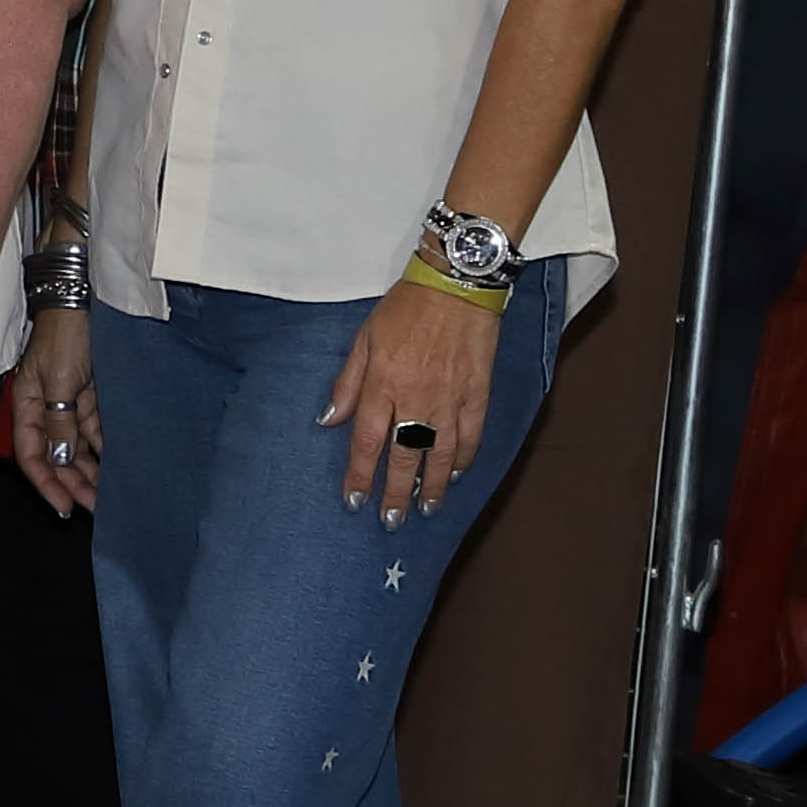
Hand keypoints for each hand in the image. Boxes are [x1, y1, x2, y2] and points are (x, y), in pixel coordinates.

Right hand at [13, 302, 102, 519]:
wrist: (83, 301)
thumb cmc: (64, 335)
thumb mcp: (59, 380)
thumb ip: (60, 422)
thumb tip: (60, 459)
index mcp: (27, 405)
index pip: (31, 455)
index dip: (46, 483)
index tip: (64, 507)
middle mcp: (45, 409)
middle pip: (55, 456)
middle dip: (72, 483)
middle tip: (95, 507)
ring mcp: (68, 403)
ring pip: (77, 447)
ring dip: (90, 471)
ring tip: (109, 494)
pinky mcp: (89, 396)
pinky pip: (95, 431)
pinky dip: (103, 449)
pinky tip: (118, 466)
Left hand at [325, 282, 501, 522]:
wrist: (456, 286)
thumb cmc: (404, 309)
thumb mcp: (363, 340)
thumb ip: (347, 383)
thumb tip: (329, 421)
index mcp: (383, 385)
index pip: (367, 442)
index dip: (361, 475)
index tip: (355, 500)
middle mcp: (416, 398)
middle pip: (404, 456)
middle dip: (395, 492)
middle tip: (391, 520)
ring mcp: (450, 397)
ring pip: (441, 453)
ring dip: (433, 484)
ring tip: (426, 508)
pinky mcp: (477, 392)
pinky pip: (472, 434)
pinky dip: (465, 457)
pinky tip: (457, 473)